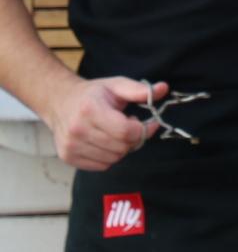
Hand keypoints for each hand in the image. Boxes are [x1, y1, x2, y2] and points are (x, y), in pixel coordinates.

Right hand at [47, 78, 161, 171]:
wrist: (60, 102)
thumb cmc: (93, 94)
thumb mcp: (116, 85)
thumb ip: (140, 90)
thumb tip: (163, 89)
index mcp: (90, 109)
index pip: (126, 132)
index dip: (142, 129)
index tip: (142, 121)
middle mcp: (77, 130)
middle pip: (122, 147)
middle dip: (133, 138)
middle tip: (128, 125)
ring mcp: (71, 146)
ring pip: (114, 159)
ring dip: (122, 148)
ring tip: (114, 132)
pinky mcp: (68, 157)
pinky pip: (102, 166)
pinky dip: (109, 156)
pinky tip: (105, 141)